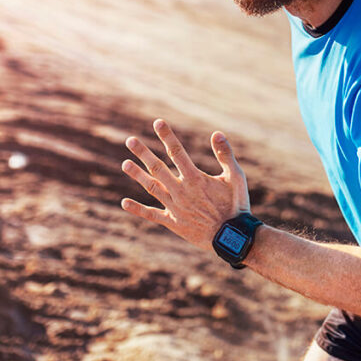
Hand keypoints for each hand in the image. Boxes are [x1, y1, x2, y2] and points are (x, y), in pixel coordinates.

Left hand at [120, 119, 249, 249]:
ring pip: (152, 187)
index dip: (167, 136)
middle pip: (158, 168)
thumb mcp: (236, 177)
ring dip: (137, 175)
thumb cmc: (236, 205)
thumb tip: (217, 133)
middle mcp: (181, 191)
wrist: (232, 237)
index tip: (157, 123)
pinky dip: (138, 209)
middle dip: (143, 153)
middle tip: (130, 140)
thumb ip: (225, 155)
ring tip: (125, 163)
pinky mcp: (173, 223)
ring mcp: (175, 207)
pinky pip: (152, 215)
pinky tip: (124, 202)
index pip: (177, 152)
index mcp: (195, 179)